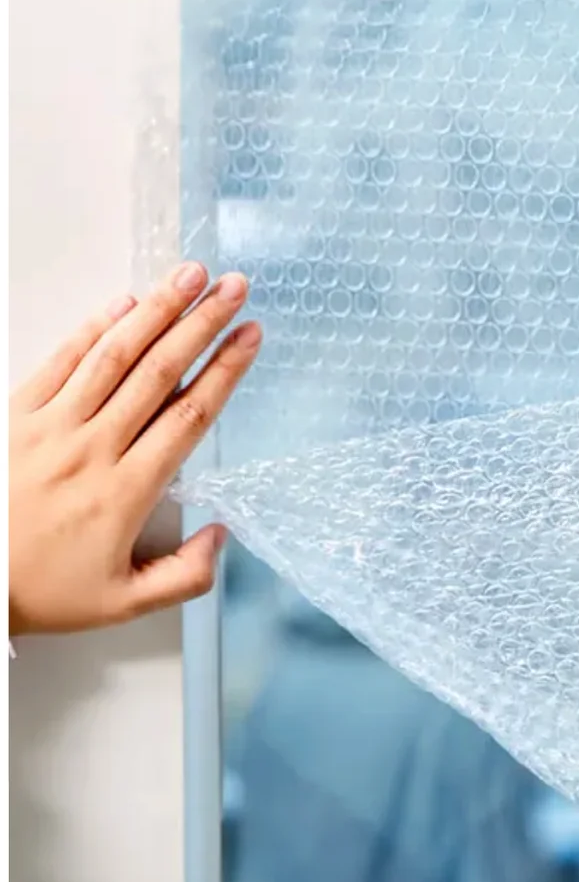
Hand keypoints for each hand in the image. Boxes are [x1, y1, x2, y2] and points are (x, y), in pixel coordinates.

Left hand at [8, 263, 260, 633]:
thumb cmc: (39, 592)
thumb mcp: (122, 604)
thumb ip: (184, 575)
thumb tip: (219, 535)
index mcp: (125, 491)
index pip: (189, 416)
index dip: (225, 370)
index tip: (250, 337)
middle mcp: (92, 449)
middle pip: (159, 372)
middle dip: (201, 323)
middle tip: (232, 288)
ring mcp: (50, 427)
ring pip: (113, 356)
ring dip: (155, 311)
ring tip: (187, 277)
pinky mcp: (15, 417)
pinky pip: (60, 362)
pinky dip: (93, 329)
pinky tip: (122, 304)